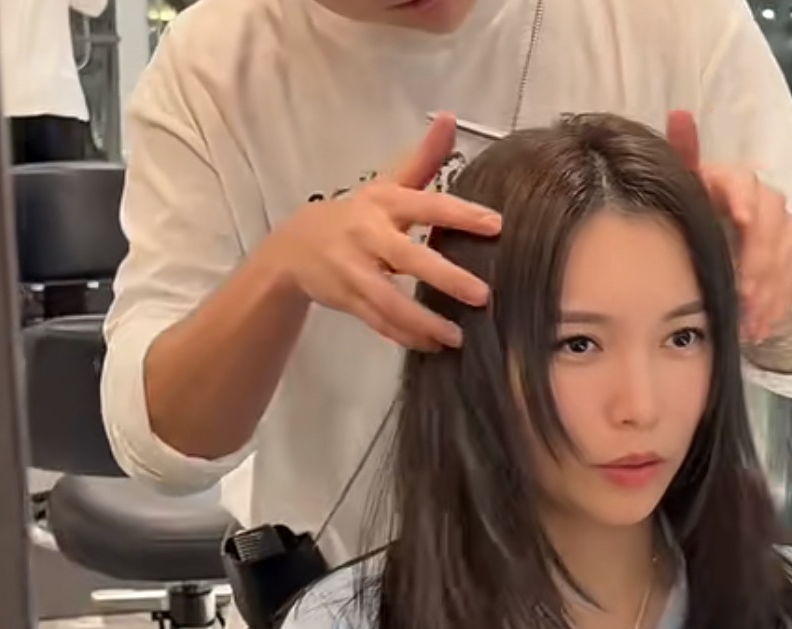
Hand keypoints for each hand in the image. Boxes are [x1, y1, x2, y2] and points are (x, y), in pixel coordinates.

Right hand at [272, 113, 500, 351]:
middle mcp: (368, 235)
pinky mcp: (347, 298)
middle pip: (408, 258)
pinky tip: (433, 346)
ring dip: (424, 321)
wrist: (296, 246)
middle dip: (445, 277)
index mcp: (384, 204)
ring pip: (390, 300)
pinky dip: (406, 336)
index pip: (427, 205)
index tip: (495, 225)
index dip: (460, 214)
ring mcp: (355, 270)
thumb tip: (452, 119)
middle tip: (482, 295)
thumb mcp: (387, 185)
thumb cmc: (356, 216)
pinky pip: (378, 322)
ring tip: (457, 337)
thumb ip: (423, 159)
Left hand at [666, 111, 791, 344]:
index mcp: (736, 181)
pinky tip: (760, 328)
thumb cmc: (700, 207)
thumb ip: (684, 154)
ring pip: (785, 255)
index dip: (744, 196)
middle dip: (760, 259)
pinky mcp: (789, 260)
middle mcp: (765, 202)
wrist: (722, 234)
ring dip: (769, 288)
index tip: (740, 217)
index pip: (746, 181)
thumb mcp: (687, 184)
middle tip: (744, 291)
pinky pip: (790, 281)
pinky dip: (776, 305)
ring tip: (750, 318)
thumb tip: (680, 114)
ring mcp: (781, 233)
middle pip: (773, 224)